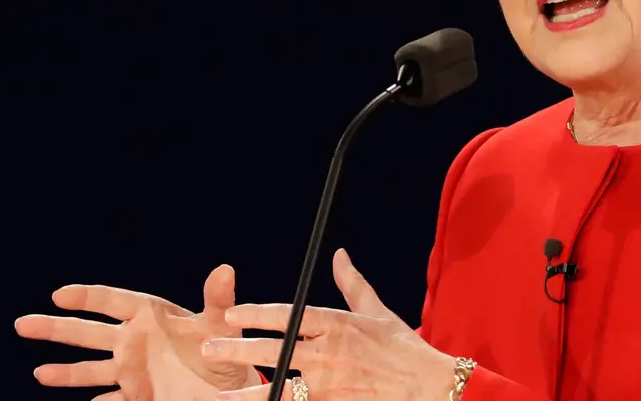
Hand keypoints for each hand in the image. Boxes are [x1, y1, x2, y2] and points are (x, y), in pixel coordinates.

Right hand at [15, 264, 258, 400]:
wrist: (228, 386)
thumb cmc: (224, 346)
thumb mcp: (223, 324)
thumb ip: (218, 300)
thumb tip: (225, 270)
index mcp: (150, 315)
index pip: (112, 301)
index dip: (86, 297)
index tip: (59, 294)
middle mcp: (134, 340)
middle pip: (88, 332)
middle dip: (56, 328)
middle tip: (23, 323)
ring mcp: (132, 369)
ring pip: (90, 369)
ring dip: (65, 371)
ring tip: (39, 373)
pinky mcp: (137, 396)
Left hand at [202, 249, 454, 400]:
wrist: (431, 388)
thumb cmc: (404, 349)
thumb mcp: (378, 312)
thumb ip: (352, 284)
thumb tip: (338, 255)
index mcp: (339, 325)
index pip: (290, 315)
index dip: (258, 314)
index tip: (232, 314)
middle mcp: (331, 354)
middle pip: (276, 350)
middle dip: (238, 348)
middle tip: (209, 348)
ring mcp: (333, 385)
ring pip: (281, 389)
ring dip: (250, 392)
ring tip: (222, 394)